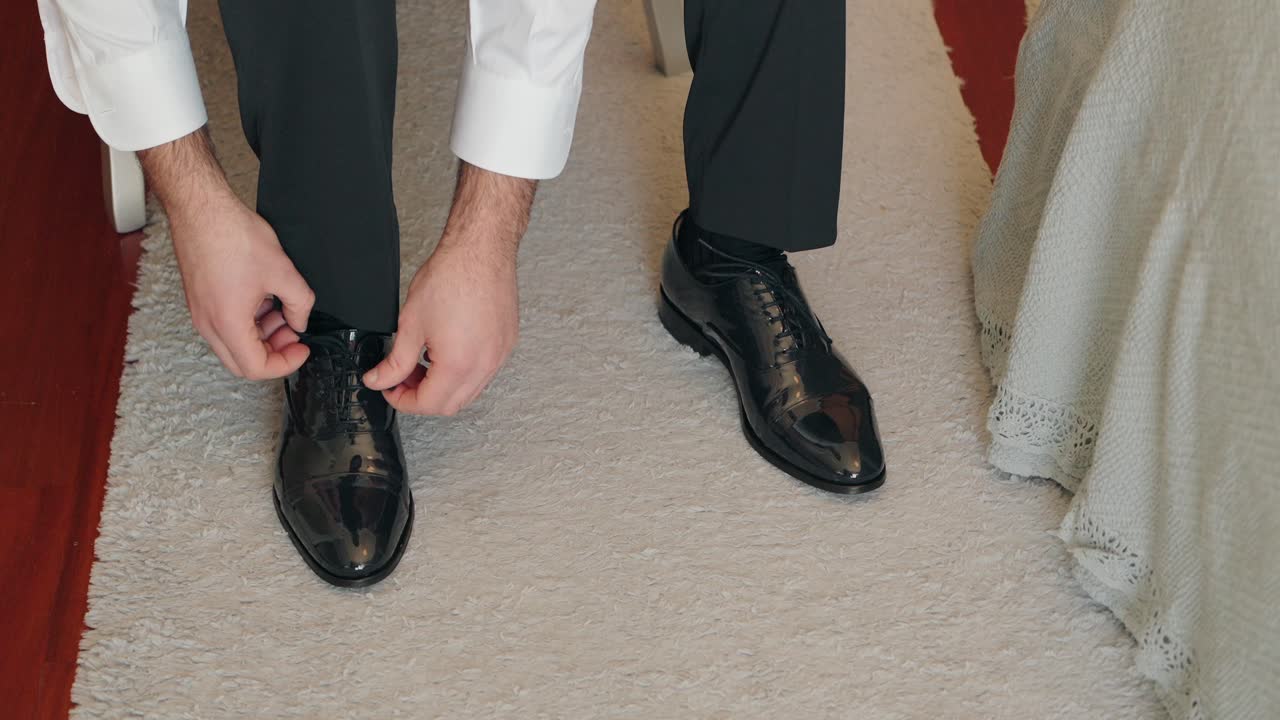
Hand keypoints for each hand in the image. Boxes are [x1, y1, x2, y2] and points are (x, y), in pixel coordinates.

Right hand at [140, 129, 314, 379]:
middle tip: (294, 334)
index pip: (256, 368)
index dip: (286, 363)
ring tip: (284, 313)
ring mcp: (201, 313)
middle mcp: (208, 324)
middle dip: (274, 353)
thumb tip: (300, 321)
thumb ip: (300, 304)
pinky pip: (226, 325)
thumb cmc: (231, 235)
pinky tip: (266, 301)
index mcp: (227, 323)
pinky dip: (249, 322)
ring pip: (235, 344)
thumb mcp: (283, 272)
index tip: (302, 348)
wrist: (201, 208)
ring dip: (262, 336)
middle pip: (242, 362)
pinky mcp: (201, 300)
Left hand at [361, 161, 534, 414]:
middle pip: (450, 405)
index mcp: (458, 364)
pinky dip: (463, 373)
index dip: (402, 401)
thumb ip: (394, 361)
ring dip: (443, 387)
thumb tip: (379, 380)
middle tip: (403, 378)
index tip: (389, 388)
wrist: (480, 250)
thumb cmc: (451, 276)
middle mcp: (485, 366)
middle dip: (422, 397)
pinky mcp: (506, 344)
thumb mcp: (410, 323)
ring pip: (469, 392)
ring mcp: (499, 356)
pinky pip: (484, 373)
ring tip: (424, 363)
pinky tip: (447, 351)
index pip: (428, 404)